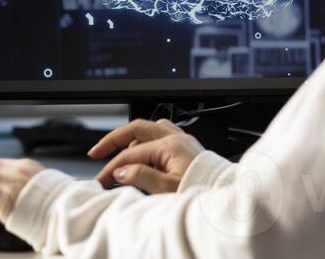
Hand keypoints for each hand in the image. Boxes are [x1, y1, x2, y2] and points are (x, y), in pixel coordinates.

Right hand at [88, 118, 204, 194]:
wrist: (226, 195)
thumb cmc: (202, 191)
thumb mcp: (168, 189)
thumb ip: (141, 176)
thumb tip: (120, 170)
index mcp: (170, 145)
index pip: (131, 153)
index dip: (112, 166)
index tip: (102, 180)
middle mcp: (176, 137)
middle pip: (137, 129)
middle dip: (114, 139)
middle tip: (97, 151)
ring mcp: (183, 139)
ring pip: (150, 128)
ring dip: (132, 139)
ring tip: (121, 154)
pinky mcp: (187, 146)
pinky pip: (162, 133)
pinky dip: (148, 139)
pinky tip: (145, 150)